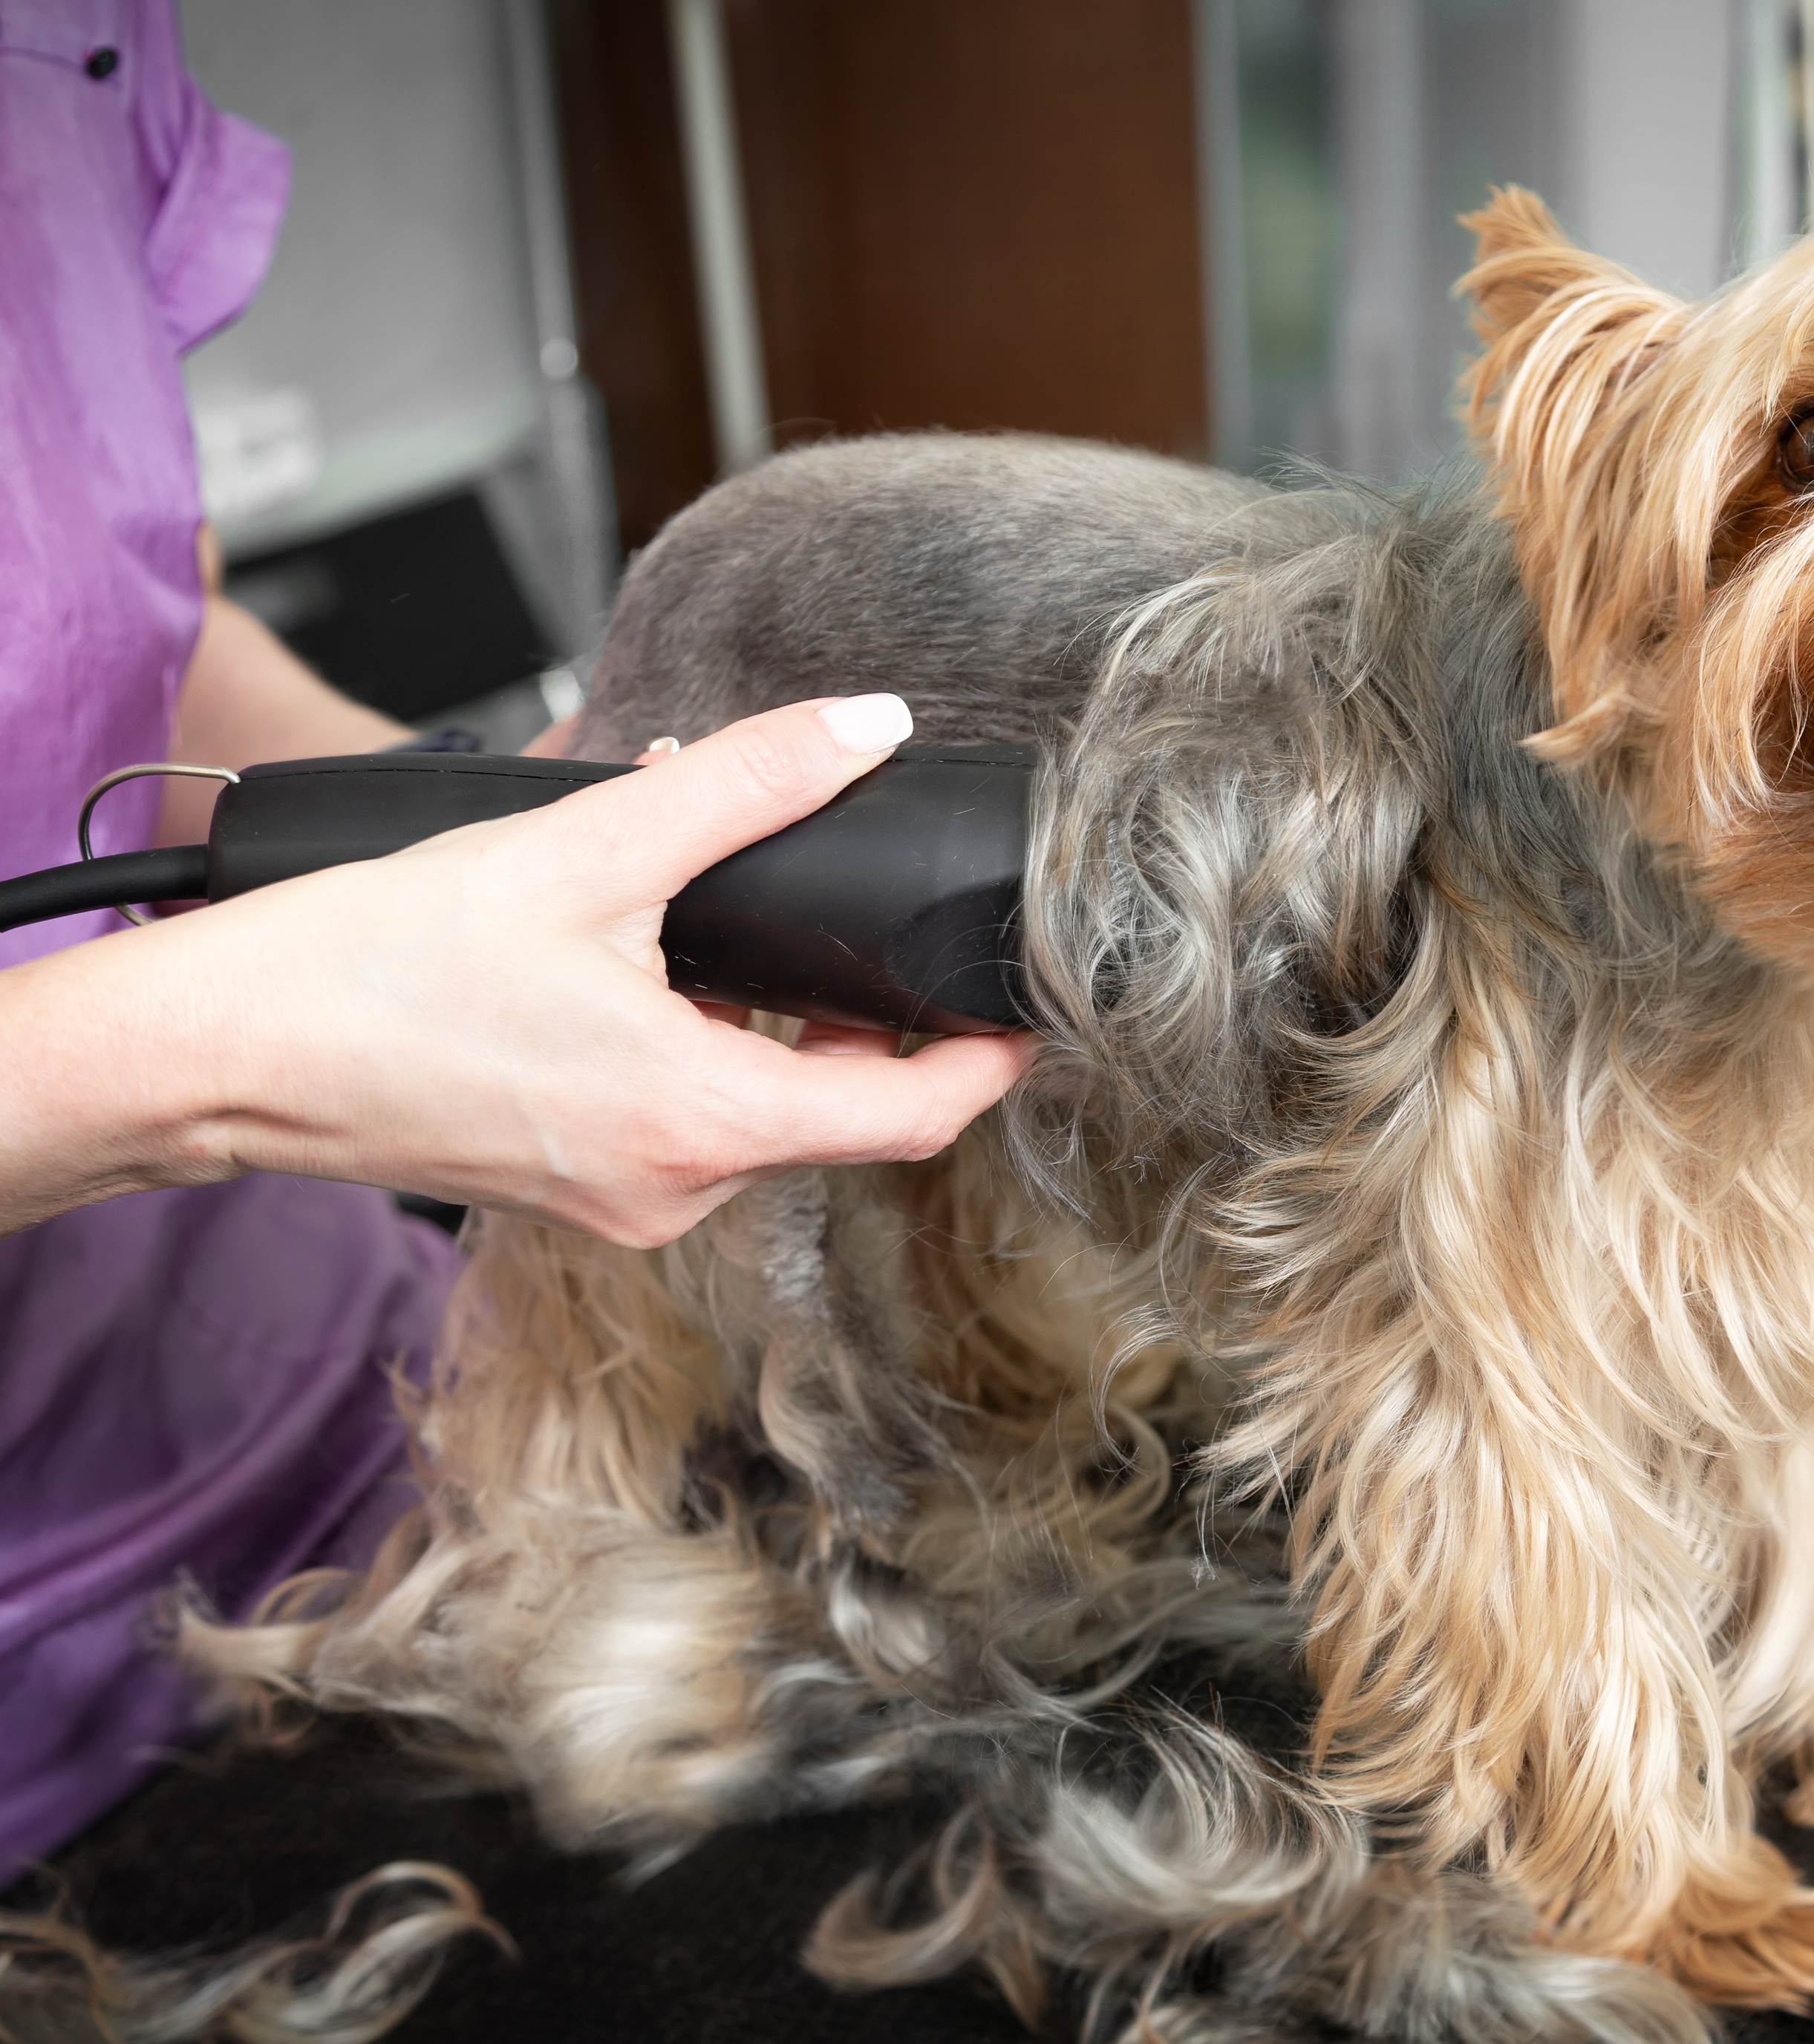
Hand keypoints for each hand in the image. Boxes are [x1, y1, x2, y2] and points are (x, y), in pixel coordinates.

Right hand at [0, 697, 1034, 1243]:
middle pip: (837, 1108)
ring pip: (754, 1108)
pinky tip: (649, 957)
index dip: (986, 1061)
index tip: (1024, 1012)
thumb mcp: (588, 851)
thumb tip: (861, 728)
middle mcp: (675, 1187)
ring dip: (765, 1016)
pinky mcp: (571, 1182)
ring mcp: (622, 1196)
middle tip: (842, 910)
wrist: (223, 1054)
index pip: (915, 1119)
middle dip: (853, 1008)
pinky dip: (697, 1041)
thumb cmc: (374, 970)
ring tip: (724, 911)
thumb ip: (746, 784)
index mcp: (705, 1124)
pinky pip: (680, 1116)